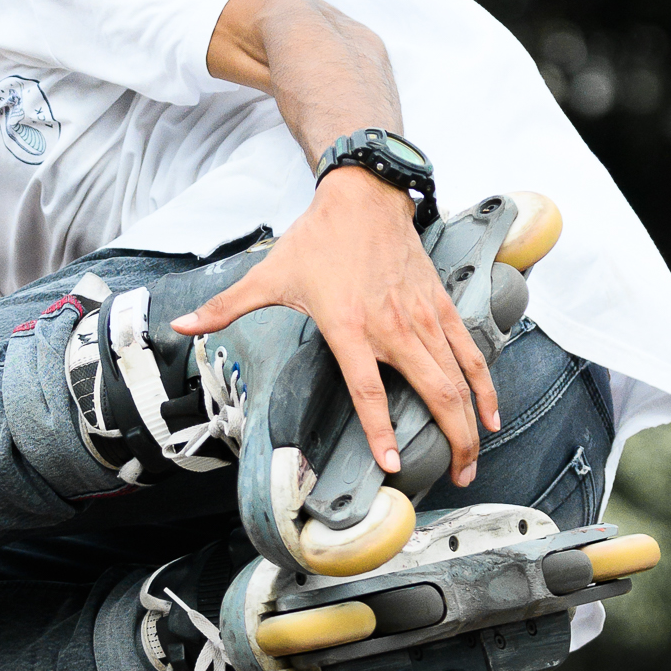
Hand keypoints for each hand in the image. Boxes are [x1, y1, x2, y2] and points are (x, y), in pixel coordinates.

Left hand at [170, 169, 498, 484]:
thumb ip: (225, 307)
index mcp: (348, 326)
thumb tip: (181, 325)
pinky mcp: (439, 303)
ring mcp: (421, 316)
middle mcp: (392, 326)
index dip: (381, 429)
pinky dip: (483, 382)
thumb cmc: (317, 238)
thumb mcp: (268, 275)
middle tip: (456, 475)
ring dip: (471, 419)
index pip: (369, 389)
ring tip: (474, 456)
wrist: (363, 196)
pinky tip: (489, 410)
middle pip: (433, 392)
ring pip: (458, 376)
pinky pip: (468, 349)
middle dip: (450, 438)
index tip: (391, 463)